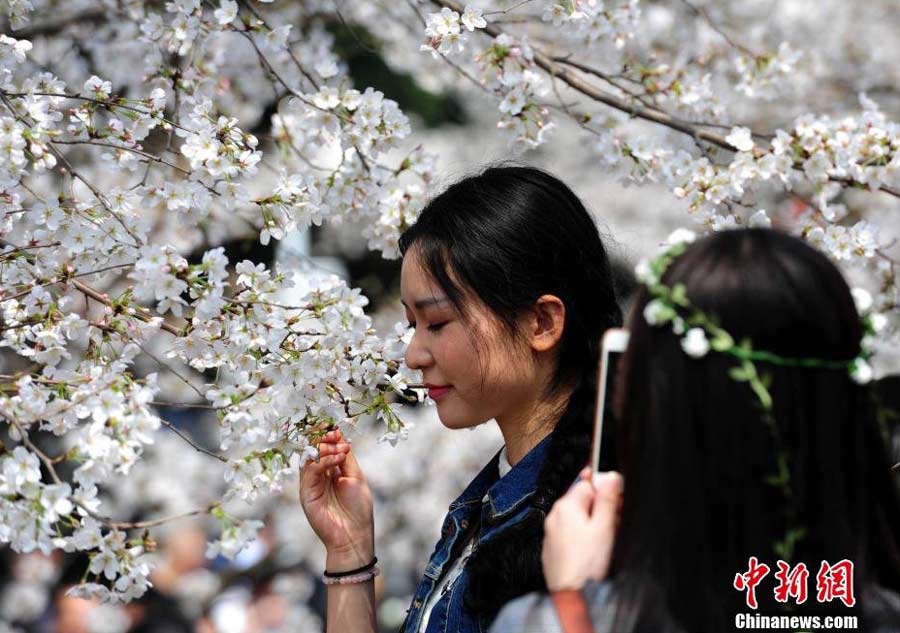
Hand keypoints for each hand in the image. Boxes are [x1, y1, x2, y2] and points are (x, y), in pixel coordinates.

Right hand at [299, 429, 374, 569]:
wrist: (354, 535)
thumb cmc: (358, 509)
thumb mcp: (356, 477)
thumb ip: (346, 458)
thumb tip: (341, 436)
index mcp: (332, 473)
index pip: (326, 450)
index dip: (329, 438)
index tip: (336, 428)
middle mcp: (319, 477)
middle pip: (315, 451)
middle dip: (323, 439)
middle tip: (333, 432)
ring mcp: (311, 485)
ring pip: (311, 458)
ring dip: (324, 448)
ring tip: (339, 446)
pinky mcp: (306, 494)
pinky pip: (310, 471)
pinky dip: (323, 461)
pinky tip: (337, 458)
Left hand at [541, 467, 622, 591]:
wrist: (572, 596)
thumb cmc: (588, 565)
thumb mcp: (604, 528)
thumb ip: (607, 499)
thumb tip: (611, 476)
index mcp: (566, 506)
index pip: (588, 483)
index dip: (606, 493)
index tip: (617, 505)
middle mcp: (555, 516)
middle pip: (583, 501)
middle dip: (601, 511)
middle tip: (613, 528)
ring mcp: (552, 533)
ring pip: (578, 520)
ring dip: (594, 526)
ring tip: (604, 544)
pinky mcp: (553, 549)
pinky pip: (571, 536)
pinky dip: (583, 540)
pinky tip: (593, 554)